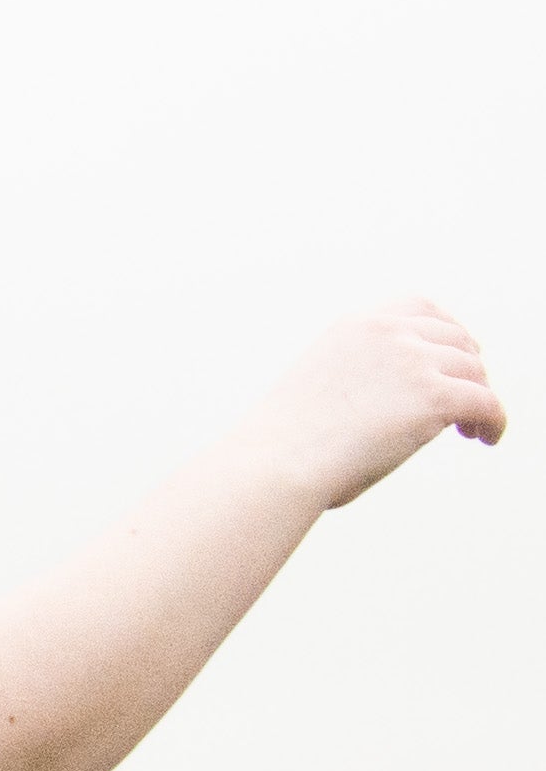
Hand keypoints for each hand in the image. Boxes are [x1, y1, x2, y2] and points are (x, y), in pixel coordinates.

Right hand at [247, 301, 505, 513]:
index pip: (421, 308)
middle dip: (467, 368)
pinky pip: (486, 402)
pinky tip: (486, 438)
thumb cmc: (285, 445)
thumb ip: (361, 379)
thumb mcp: (322, 386)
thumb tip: (390, 409)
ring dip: (480, 397)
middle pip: (457, 339)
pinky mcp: (434, 397)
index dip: (447, 332)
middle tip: (468, 400)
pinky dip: (494, 420)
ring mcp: (414, 361)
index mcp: (358, 325)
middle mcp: (390, 332)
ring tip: (472, 429)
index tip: (452, 358)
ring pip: (474, 373)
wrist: (276, 463)